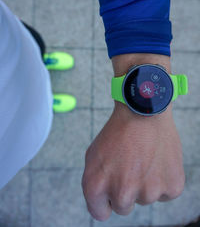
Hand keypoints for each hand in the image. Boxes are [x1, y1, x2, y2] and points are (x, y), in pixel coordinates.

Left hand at [81, 53, 184, 220]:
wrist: (143, 111)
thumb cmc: (117, 132)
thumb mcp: (94, 155)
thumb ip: (97, 183)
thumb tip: (107, 203)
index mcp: (96, 185)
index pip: (100, 213)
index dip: (105, 200)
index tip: (111, 189)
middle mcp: (121, 193)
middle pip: (123, 207)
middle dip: (125, 190)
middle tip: (129, 165)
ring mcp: (148, 192)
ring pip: (145, 198)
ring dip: (144, 183)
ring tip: (144, 157)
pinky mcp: (171, 187)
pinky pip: (164, 193)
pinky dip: (162, 179)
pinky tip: (157, 159)